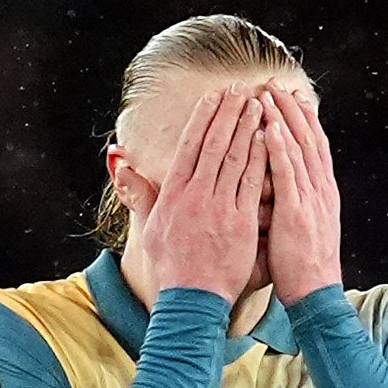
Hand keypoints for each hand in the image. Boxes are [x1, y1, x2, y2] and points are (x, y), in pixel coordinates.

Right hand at [117, 89, 266, 303]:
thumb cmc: (171, 265)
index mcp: (173, 194)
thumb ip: (139, 192)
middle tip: (240, 89)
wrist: (192, 298)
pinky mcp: (240, 222)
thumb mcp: (148, 227)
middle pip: (213, 144)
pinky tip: (268, 137)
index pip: (189, 146)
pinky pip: (251, 183)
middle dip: (227, 113)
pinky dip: (259, 157)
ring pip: (234, 158)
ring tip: (257, 104)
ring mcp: (219, 208)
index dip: (203, 118)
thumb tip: (119, 163)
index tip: (214, 97)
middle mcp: (195, 196)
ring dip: (246, 127)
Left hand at [262, 86, 342, 303]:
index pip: (314, 147)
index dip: (303, 119)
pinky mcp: (297, 212)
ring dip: (284, 118)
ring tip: (268, 93)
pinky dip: (281, 148)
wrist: (315, 295)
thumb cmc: (302, 268)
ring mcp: (311, 200)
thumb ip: (294, 205)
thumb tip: (280, 191)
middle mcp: (320, 190)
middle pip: (308, 139)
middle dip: (292, 109)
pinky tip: (271, 127)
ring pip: (299, 149)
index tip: (290, 97)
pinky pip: (288, 174)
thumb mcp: (302, 229)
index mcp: (322, 193)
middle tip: (275, 83)